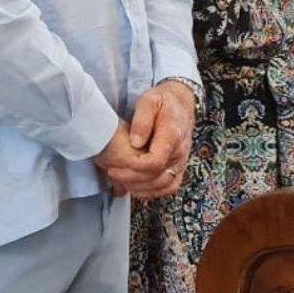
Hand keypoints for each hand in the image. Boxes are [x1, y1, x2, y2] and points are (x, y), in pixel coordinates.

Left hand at [97, 81, 195, 199]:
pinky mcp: (179, 167)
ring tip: (120, 181)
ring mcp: (181, 161)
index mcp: (172, 135)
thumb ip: (142, 120)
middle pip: (158, 177)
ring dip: (141, 188)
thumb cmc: (163, 101)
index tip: (114, 165)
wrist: (181, 103)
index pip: (155, 162)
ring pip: (164, 186)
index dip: (133, 168)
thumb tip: (135, 142)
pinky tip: (136, 187)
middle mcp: (180, 152)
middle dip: (132, 179)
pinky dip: (153, 191)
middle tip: (112, 173)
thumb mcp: (149, 100)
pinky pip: (170, 186)